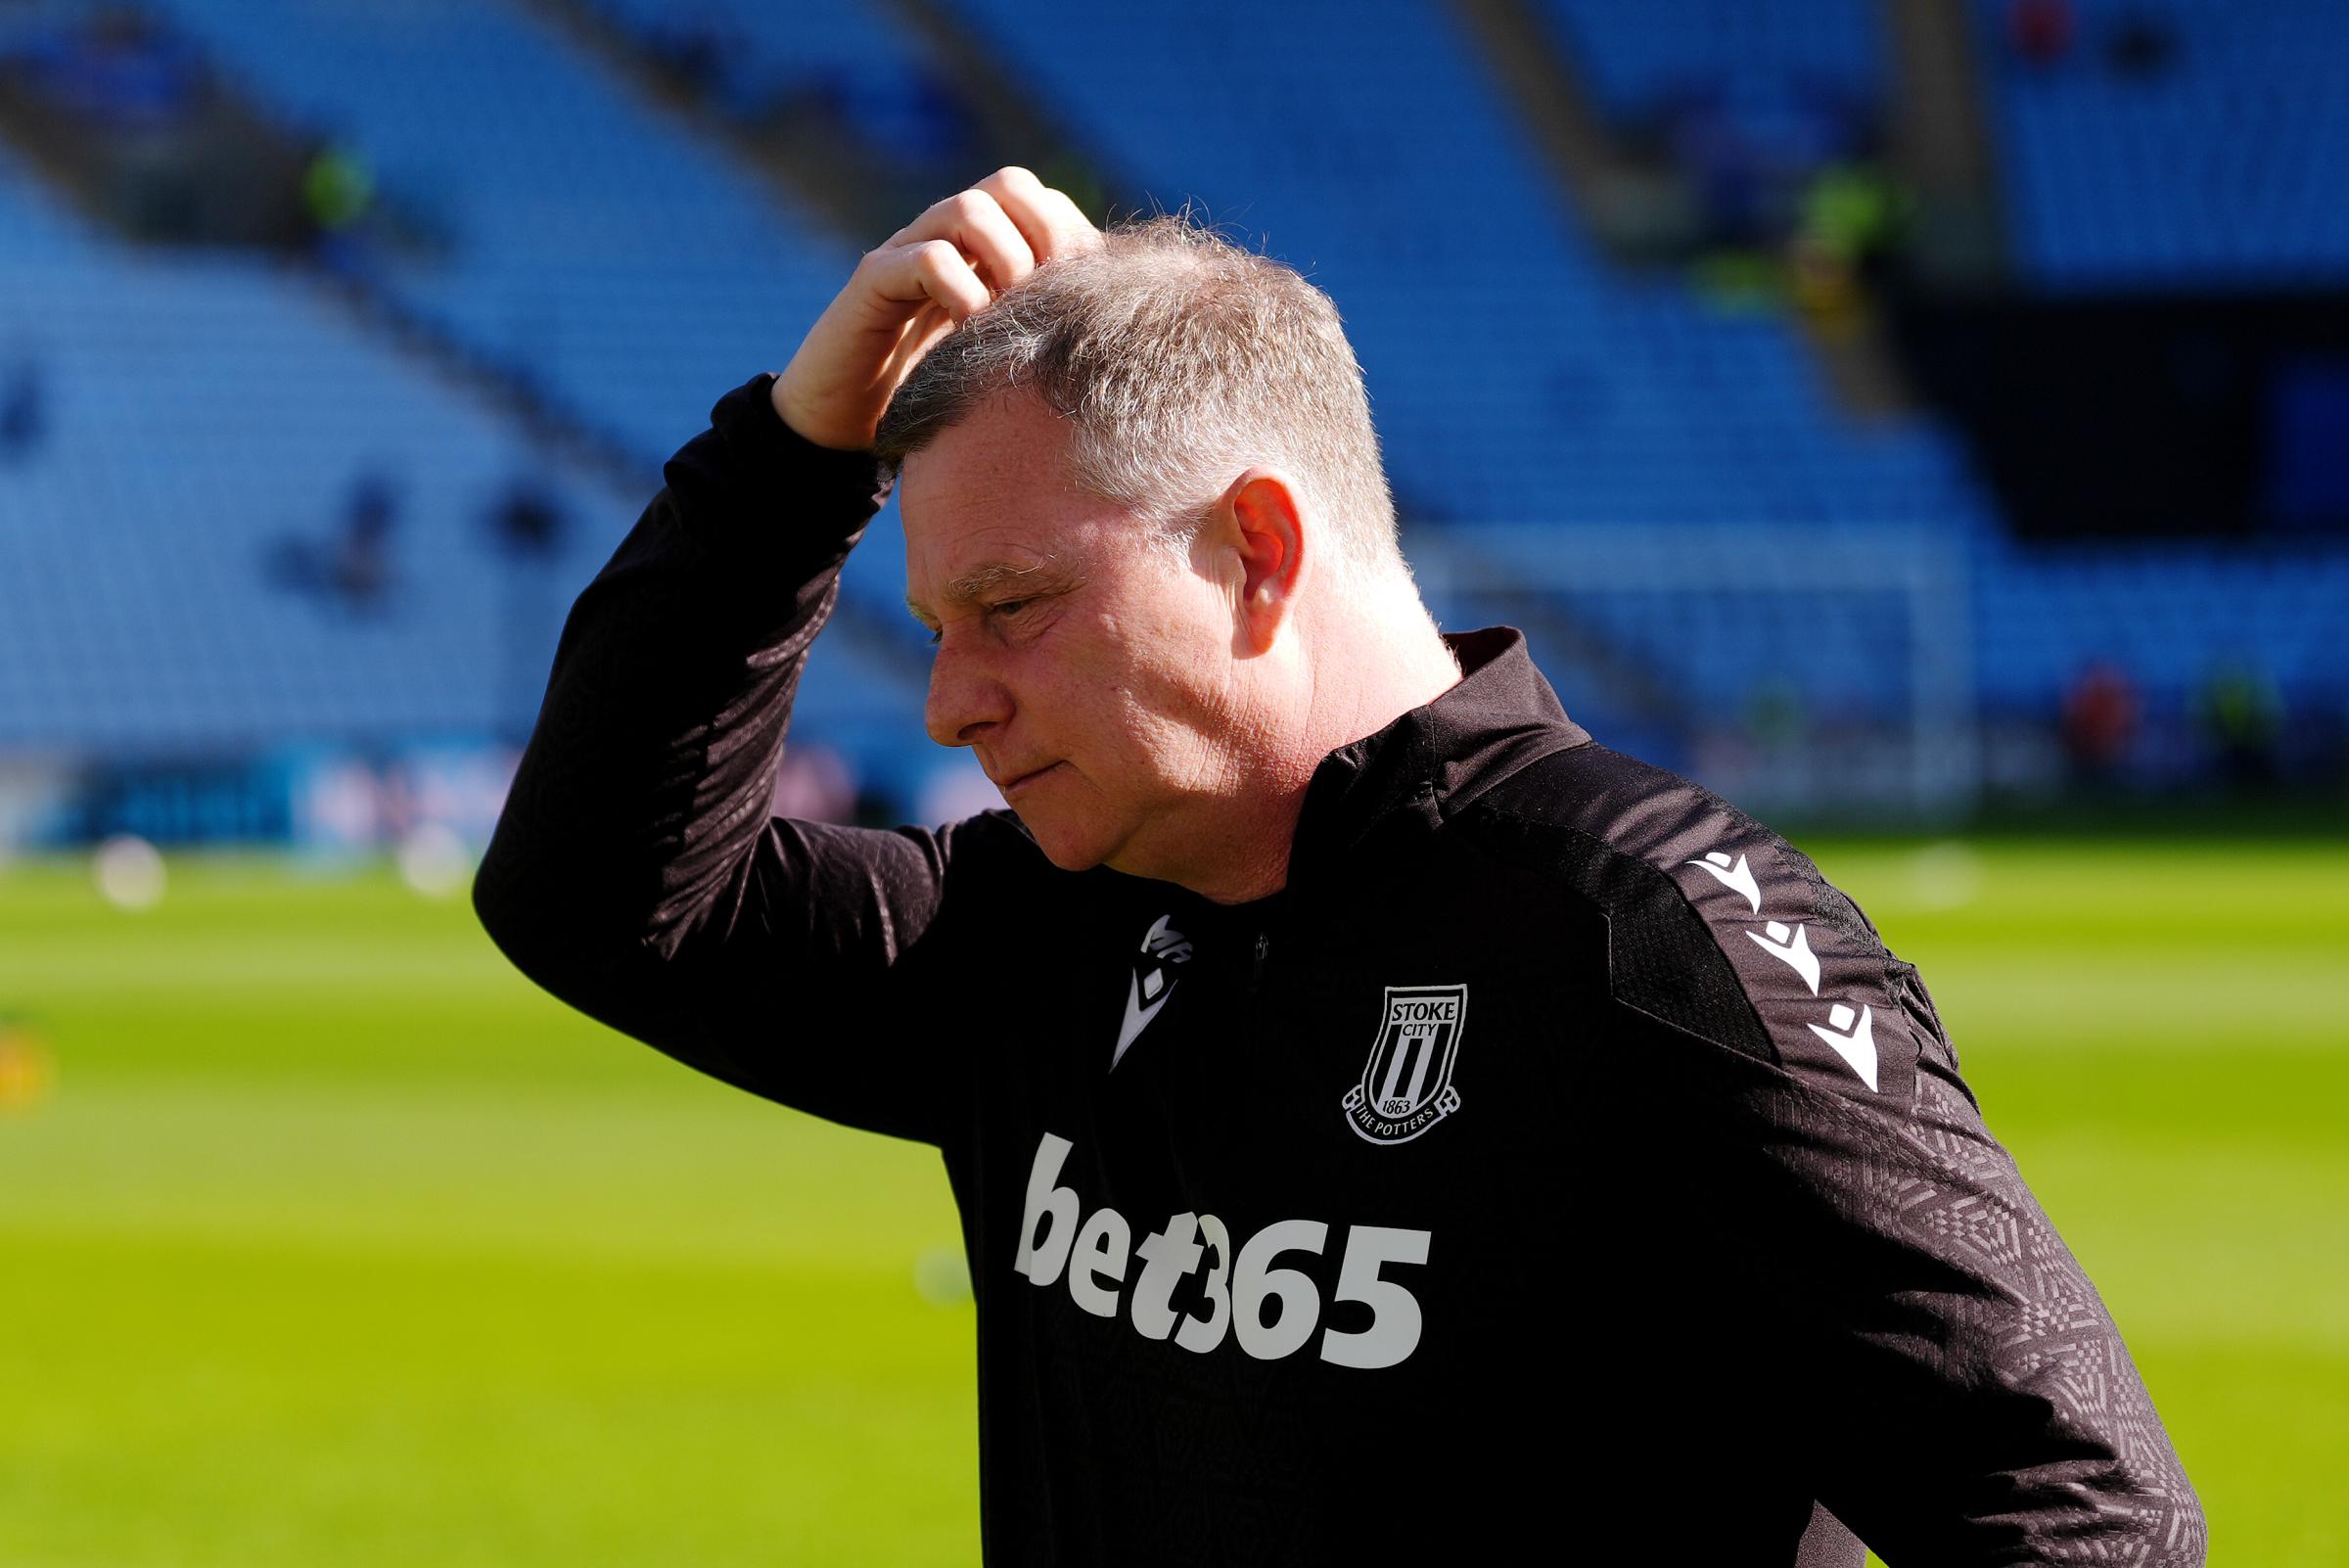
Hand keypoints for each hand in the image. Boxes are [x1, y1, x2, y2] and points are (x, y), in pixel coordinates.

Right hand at [772, 167, 1100, 451]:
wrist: (843, 423)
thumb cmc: (932, 394)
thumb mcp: (1002, 357)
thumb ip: (1042, 329)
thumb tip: (1114, 325)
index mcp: (983, 247)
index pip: (1043, 200)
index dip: (1073, 236)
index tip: (1082, 296)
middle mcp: (946, 235)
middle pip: (1010, 183)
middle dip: (1045, 233)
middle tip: (1048, 296)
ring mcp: (906, 251)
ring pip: (968, 207)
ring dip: (1004, 258)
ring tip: (1008, 314)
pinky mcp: (874, 283)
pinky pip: (924, 257)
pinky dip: (960, 290)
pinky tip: (969, 333)